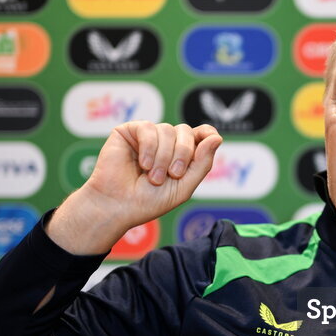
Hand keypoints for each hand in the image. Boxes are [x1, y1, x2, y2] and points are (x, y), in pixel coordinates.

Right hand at [47, 121, 221, 253]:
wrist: (118, 207)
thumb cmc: (148, 202)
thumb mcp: (184, 187)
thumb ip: (202, 163)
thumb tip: (217, 137)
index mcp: (180, 155)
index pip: (200, 134)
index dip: (207, 132)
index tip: (210, 138)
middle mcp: (165, 142)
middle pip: (185, 131)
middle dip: (182, 153)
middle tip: (172, 175)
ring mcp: (147, 136)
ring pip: (167, 130)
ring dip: (163, 157)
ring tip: (152, 177)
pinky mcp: (128, 132)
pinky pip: (148, 128)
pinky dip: (149, 148)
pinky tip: (142, 164)